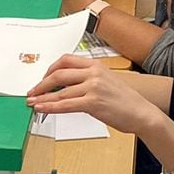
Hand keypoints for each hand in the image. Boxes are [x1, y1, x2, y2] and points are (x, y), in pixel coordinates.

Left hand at [27, 56, 155, 135]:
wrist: (141, 113)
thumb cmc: (125, 100)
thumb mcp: (106, 81)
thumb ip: (87, 80)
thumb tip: (64, 86)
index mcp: (95, 65)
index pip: (66, 60)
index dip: (50, 69)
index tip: (42, 78)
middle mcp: (93, 73)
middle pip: (59, 73)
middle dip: (41, 83)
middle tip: (32, 91)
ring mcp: (93, 87)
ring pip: (60, 91)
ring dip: (42, 97)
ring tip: (32, 102)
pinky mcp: (93, 103)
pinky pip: (65, 104)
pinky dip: (50, 107)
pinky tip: (42, 108)